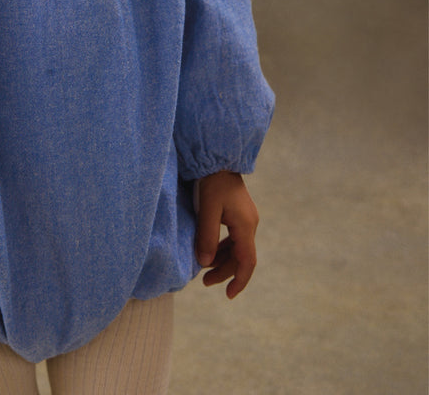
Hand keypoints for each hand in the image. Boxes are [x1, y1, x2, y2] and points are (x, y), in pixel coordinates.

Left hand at [195, 171, 259, 298]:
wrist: (217, 159)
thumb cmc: (212, 182)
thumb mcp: (207, 210)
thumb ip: (207, 237)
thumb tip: (205, 263)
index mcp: (245, 225)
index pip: (247, 261)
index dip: (239, 280)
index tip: (228, 295)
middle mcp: (250, 224)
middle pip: (241, 257)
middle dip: (225, 272)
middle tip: (205, 282)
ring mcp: (246, 218)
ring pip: (237, 248)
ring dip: (223, 260)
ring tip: (205, 270)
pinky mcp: (239, 213)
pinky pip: (234, 238)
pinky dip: (223, 248)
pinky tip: (211, 252)